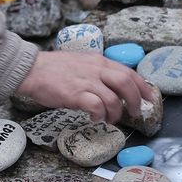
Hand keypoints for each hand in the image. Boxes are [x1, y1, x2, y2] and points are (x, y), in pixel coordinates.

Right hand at [15, 51, 154, 123]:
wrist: (31, 70)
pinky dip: (100, 115)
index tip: (149, 98)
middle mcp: (96, 69)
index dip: (143, 87)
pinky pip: (96, 107)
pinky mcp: (75, 94)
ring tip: (110, 119)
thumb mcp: (82, 62)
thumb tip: (113, 86)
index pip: (129, 72)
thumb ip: (98, 71)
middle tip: (136, 113)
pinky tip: (95, 118)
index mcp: (99, 61)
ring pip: (113, 99)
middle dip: (136, 101)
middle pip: (127, 84)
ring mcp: (86, 82)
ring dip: (116, 113)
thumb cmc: (54, 69)